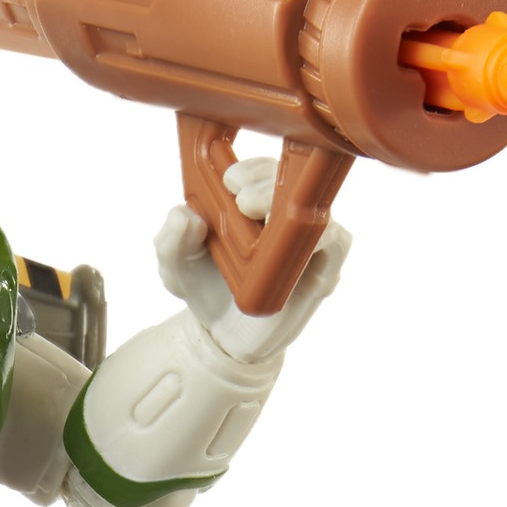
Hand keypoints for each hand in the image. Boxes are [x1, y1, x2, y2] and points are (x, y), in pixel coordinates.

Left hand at [154, 168, 350, 363]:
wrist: (221, 336)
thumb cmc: (205, 288)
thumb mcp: (175, 267)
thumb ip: (170, 240)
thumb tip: (184, 215)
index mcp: (252, 201)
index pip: (263, 170)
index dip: (250, 169)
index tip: (229, 181)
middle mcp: (284, 215)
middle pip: (293, 183)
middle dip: (267, 184)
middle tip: (242, 200)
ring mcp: (307, 240)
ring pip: (316, 209)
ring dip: (292, 209)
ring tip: (260, 216)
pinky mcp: (324, 268)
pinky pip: (336, 243)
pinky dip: (322, 238)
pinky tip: (292, 248)